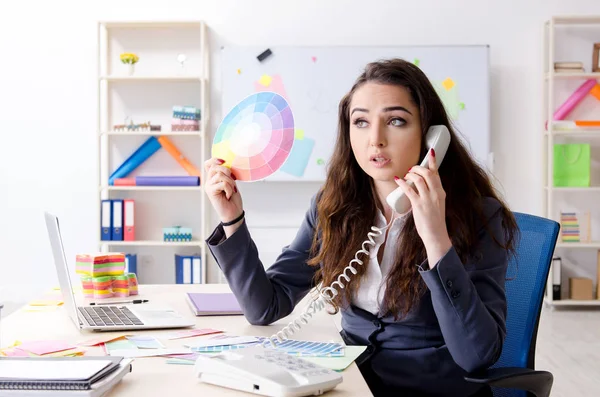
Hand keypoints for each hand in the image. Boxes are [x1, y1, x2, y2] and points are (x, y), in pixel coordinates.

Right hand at [203, 158, 243, 226]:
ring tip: (231, 190)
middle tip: (233, 183)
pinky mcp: (211, 191)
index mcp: (213, 178)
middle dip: (228, 172)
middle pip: (215, 167)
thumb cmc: (233, 199)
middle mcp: (209, 181)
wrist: (233, 213)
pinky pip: (222, 183)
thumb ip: (227, 174)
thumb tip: (227, 164)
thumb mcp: (231, 183)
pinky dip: (229, 189)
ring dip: (230, 182)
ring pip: (220, 175)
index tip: (223, 161)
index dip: (214, 159)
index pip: (208, 164)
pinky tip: (229, 195)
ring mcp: (208, 186)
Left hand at [394, 148, 451, 266]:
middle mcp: (436, 193)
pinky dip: (403, 183)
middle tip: (411, 169)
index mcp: (441, 192)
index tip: (430, 152)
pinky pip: (409, 190)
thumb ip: (431, 194)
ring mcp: (428, 199)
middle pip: (428, 173)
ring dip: (410, 174)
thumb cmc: (434, 221)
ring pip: (419, 179)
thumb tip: (419, 185)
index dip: (433, 161)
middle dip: (418, 168)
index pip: (437, 173)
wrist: (436, 234)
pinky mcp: (419, 205)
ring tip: (406, 176)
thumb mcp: (437, 204)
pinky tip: (398, 180)